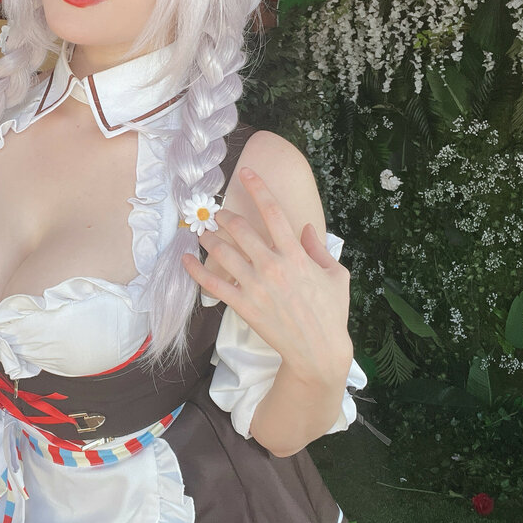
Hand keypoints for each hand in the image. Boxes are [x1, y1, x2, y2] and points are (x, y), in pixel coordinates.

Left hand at [182, 167, 352, 390]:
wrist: (318, 350)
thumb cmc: (331, 313)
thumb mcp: (336, 275)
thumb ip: (319, 249)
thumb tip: (305, 228)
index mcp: (296, 254)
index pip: (273, 212)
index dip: (258, 188)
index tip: (246, 173)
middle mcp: (273, 265)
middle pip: (240, 229)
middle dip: (225, 216)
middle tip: (217, 213)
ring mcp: (255, 286)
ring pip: (222, 253)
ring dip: (208, 238)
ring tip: (201, 232)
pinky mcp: (243, 305)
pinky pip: (213, 284)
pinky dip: (195, 271)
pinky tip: (185, 260)